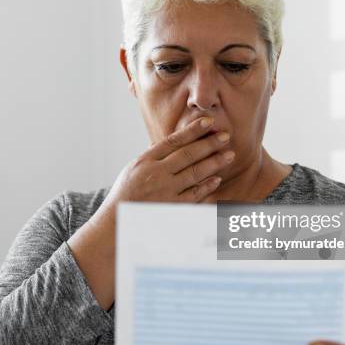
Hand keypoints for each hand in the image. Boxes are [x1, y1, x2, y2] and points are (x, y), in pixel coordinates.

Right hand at [104, 116, 233, 206]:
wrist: (115, 222)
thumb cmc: (125, 194)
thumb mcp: (133, 170)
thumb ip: (152, 157)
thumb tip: (170, 143)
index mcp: (145, 161)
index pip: (173, 141)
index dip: (192, 130)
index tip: (208, 122)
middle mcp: (155, 174)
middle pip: (188, 154)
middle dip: (209, 144)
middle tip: (225, 136)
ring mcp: (164, 191)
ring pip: (195, 173)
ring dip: (214, 163)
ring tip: (229, 155)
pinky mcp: (171, 207)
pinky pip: (194, 194)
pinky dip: (206, 186)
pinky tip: (217, 179)